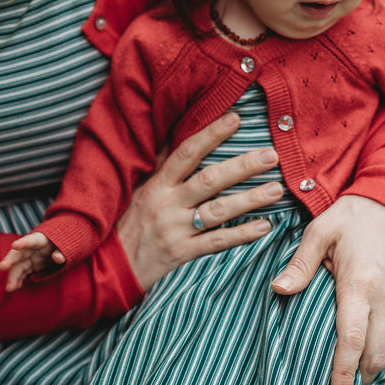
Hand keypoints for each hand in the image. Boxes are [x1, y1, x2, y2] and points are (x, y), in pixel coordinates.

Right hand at [0, 233, 64, 292]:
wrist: (59, 247)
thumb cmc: (63, 244)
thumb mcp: (67, 246)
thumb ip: (62, 251)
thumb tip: (57, 257)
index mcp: (41, 239)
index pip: (32, 240)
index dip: (23, 242)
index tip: (14, 245)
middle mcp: (31, 249)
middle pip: (19, 254)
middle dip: (10, 260)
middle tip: (1, 267)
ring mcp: (29, 258)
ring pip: (18, 266)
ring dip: (13, 276)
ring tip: (9, 288)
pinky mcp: (30, 266)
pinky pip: (22, 273)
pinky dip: (18, 280)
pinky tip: (13, 287)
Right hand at [114, 112, 282, 291]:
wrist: (108, 265)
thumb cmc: (127, 221)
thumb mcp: (138, 187)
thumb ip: (161, 162)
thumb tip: (178, 130)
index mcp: (156, 183)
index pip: (186, 152)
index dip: (211, 134)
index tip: (236, 119)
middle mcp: (166, 203)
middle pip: (209, 180)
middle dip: (242, 167)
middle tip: (271, 155)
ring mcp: (175, 229)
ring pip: (217, 212)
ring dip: (250, 200)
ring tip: (276, 189)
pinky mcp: (181, 253)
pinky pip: (216, 243)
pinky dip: (241, 235)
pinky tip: (265, 226)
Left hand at [271, 195, 384, 384]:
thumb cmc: (353, 215)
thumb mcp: (320, 231)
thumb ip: (300, 265)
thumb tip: (278, 291)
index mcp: (358, 284)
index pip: (351, 339)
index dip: (344, 372)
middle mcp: (384, 297)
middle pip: (375, 352)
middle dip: (361, 379)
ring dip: (373, 367)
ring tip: (355, 384)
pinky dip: (384, 348)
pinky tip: (368, 355)